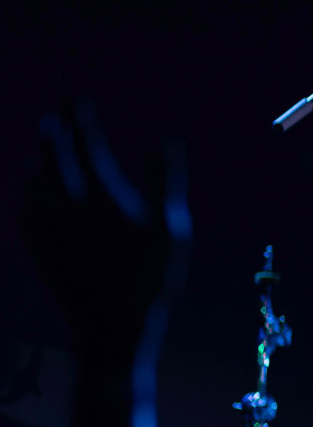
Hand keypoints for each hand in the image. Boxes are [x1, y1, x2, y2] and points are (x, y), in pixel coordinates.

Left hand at [24, 106, 189, 357]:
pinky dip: (30, 199)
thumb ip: (166, 183)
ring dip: (40, 163)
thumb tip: (164, 141)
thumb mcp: (172, 231)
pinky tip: (31, 200)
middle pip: (54, 160)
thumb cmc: (150, 281)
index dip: (81, 120)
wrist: (111, 329)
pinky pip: (26, 216)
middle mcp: (67, 208)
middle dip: (55, 133)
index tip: (76, 97)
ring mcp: (50, 231)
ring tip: (41, 151)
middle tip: (55, 115)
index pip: (86, 146)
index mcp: (100, 197)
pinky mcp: (41, 253)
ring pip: (35, 186)